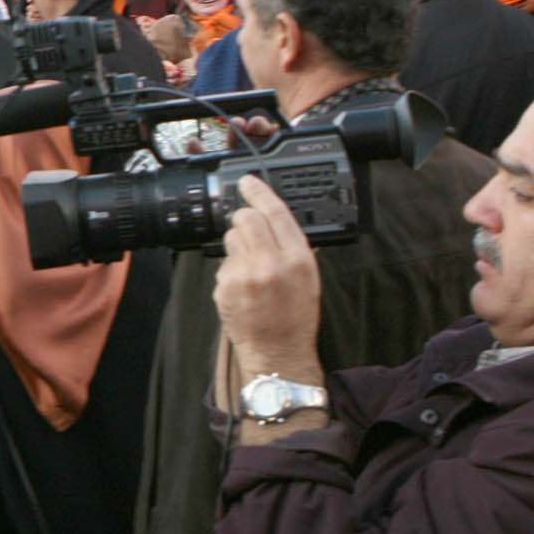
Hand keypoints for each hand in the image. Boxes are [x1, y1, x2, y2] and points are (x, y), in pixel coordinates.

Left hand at [213, 174, 321, 377]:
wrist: (277, 352)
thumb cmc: (296, 317)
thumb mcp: (309, 278)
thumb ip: (295, 247)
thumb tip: (279, 219)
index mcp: (297, 259)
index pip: (275, 212)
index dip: (260, 191)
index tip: (248, 181)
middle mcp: (270, 264)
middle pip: (246, 218)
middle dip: (245, 219)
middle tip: (250, 232)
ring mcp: (244, 275)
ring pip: (231, 238)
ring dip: (238, 245)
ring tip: (251, 267)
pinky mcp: (225, 287)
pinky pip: (224, 263)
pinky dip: (231, 269)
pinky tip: (243, 286)